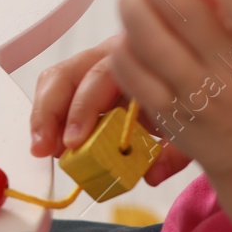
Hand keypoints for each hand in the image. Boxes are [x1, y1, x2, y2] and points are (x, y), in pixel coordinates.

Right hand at [30, 35, 194, 185]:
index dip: (83, 109)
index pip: (101, 76)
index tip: (74, 142)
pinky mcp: (74, 82)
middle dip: (51, 113)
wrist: (189, 92)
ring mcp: (87, 67)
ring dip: (43, 117)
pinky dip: (46, 118)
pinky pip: (52, 92)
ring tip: (42, 149)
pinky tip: (48, 144)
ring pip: (53, 81)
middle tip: (47, 148)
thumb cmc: (182, 106)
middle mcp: (108, 57)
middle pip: (67, 74)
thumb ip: (172, 152)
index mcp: (138, 61)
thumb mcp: (185, 128)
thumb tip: (151, 174)